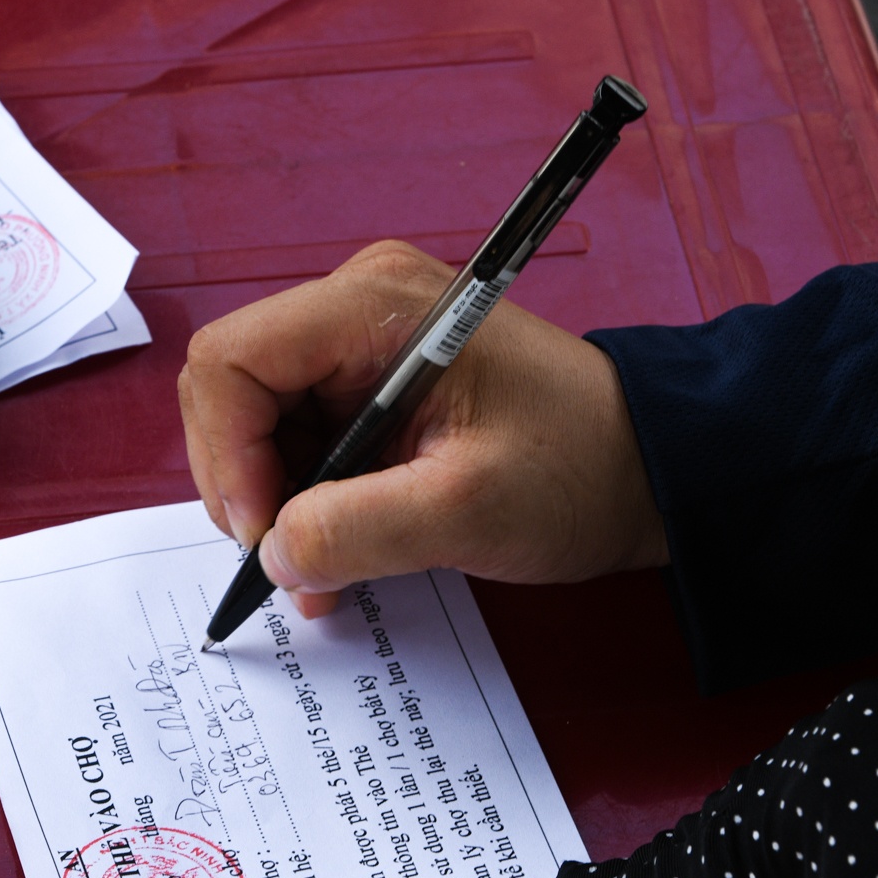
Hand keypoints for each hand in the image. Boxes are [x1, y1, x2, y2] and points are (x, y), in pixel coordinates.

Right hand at [177, 241, 666, 617]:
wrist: (650, 468)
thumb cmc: (579, 467)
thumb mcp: (464, 509)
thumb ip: (355, 532)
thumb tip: (271, 553)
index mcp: (372, 305)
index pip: (231, 362)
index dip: (227, 455)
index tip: (262, 534)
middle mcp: (355, 308)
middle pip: (234, 391)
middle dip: (246, 485)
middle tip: (286, 561)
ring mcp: (362, 346)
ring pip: (260, 424)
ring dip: (276, 505)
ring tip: (319, 572)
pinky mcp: (373, 386)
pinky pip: (301, 440)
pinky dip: (306, 502)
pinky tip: (337, 551)